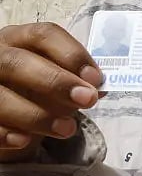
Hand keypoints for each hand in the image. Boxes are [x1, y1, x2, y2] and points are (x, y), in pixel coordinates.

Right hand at [0, 22, 101, 150]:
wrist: (6, 107)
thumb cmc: (36, 83)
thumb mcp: (56, 74)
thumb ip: (76, 78)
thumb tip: (99, 89)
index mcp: (19, 39)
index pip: (43, 35)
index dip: (72, 54)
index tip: (96, 78)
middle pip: (17, 63)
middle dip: (55, 82)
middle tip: (87, 100)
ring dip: (35, 115)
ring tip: (67, 129)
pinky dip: (4, 133)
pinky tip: (24, 140)